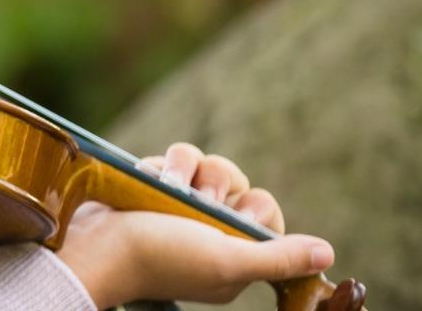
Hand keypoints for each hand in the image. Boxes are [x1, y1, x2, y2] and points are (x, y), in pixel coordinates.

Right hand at [56, 142, 334, 308]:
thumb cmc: (160, 257)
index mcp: (233, 258)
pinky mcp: (152, 187)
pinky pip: (175, 159)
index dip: (253, 210)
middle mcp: (209, 231)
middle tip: (199, 203)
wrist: (93, 243)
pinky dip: (163, 165)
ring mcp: (179, 207)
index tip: (233, 218)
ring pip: (207, 165)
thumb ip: (278, 257)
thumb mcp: (227, 262)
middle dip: (218, 185)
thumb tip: (328, 254)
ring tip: (169, 187)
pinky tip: (150, 179)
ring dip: (187, 169)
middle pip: (237, 183)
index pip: (265, 215)